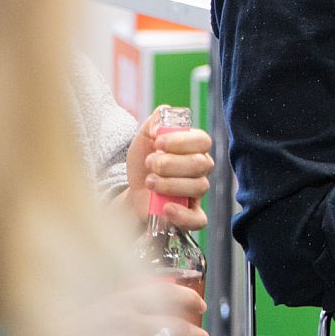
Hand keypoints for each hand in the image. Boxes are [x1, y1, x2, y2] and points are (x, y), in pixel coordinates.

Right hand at [75, 278, 212, 335]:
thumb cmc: (69, 322)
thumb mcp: (95, 299)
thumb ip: (121, 291)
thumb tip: (146, 284)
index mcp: (118, 299)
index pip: (164, 293)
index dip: (187, 299)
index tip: (201, 305)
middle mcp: (123, 320)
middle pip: (173, 326)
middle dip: (195, 335)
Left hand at [125, 106, 215, 229]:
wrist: (132, 190)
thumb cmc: (144, 162)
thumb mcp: (144, 137)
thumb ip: (155, 121)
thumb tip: (163, 116)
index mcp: (195, 147)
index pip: (202, 141)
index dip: (181, 142)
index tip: (158, 143)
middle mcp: (201, 169)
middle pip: (200, 164)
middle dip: (170, 163)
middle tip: (149, 163)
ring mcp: (197, 192)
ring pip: (198, 187)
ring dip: (169, 184)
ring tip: (149, 182)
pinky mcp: (189, 214)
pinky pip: (198, 219)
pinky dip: (183, 216)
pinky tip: (166, 208)